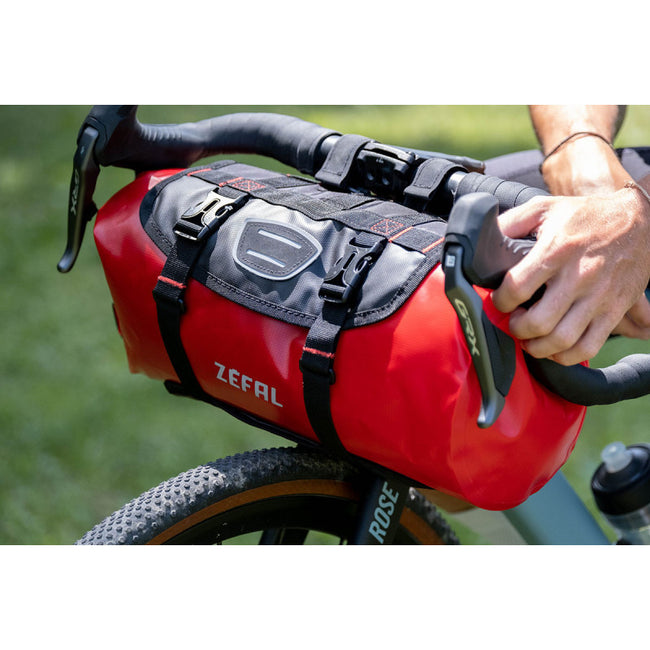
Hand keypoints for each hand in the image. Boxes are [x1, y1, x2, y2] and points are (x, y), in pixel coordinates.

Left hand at [491, 187, 649, 364]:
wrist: (640, 221)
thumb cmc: (586, 215)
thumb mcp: (544, 208)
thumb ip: (510, 223)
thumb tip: (482, 240)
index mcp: (557, 250)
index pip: (518, 287)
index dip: (500, 301)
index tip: (499, 301)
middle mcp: (579, 276)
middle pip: (539, 322)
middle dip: (516, 329)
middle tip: (513, 322)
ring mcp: (599, 297)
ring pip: (562, 340)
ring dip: (537, 347)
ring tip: (529, 338)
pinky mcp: (614, 310)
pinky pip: (589, 346)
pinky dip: (566, 356)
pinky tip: (554, 349)